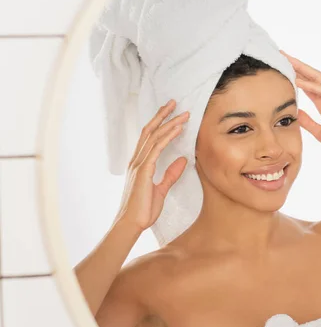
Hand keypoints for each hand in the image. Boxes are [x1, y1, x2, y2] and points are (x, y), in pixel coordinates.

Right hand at [113, 99, 189, 232]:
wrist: (131, 224)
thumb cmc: (143, 210)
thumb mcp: (161, 189)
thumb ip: (171, 174)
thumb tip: (183, 160)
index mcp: (139, 164)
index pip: (149, 137)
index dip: (159, 123)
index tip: (170, 112)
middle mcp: (137, 160)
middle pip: (149, 131)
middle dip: (162, 115)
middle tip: (174, 102)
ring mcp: (139, 164)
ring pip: (154, 136)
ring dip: (169, 123)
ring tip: (183, 113)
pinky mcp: (143, 171)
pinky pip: (157, 149)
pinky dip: (168, 136)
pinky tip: (178, 129)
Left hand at [280, 49, 320, 157]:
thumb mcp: (320, 132)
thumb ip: (308, 122)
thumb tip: (295, 113)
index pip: (307, 85)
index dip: (295, 76)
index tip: (281, 69)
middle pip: (311, 77)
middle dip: (297, 66)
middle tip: (281, 55)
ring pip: (318, 79)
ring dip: (303, 70)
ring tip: (288, 62)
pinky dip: (313, 86)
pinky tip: (300, 82)